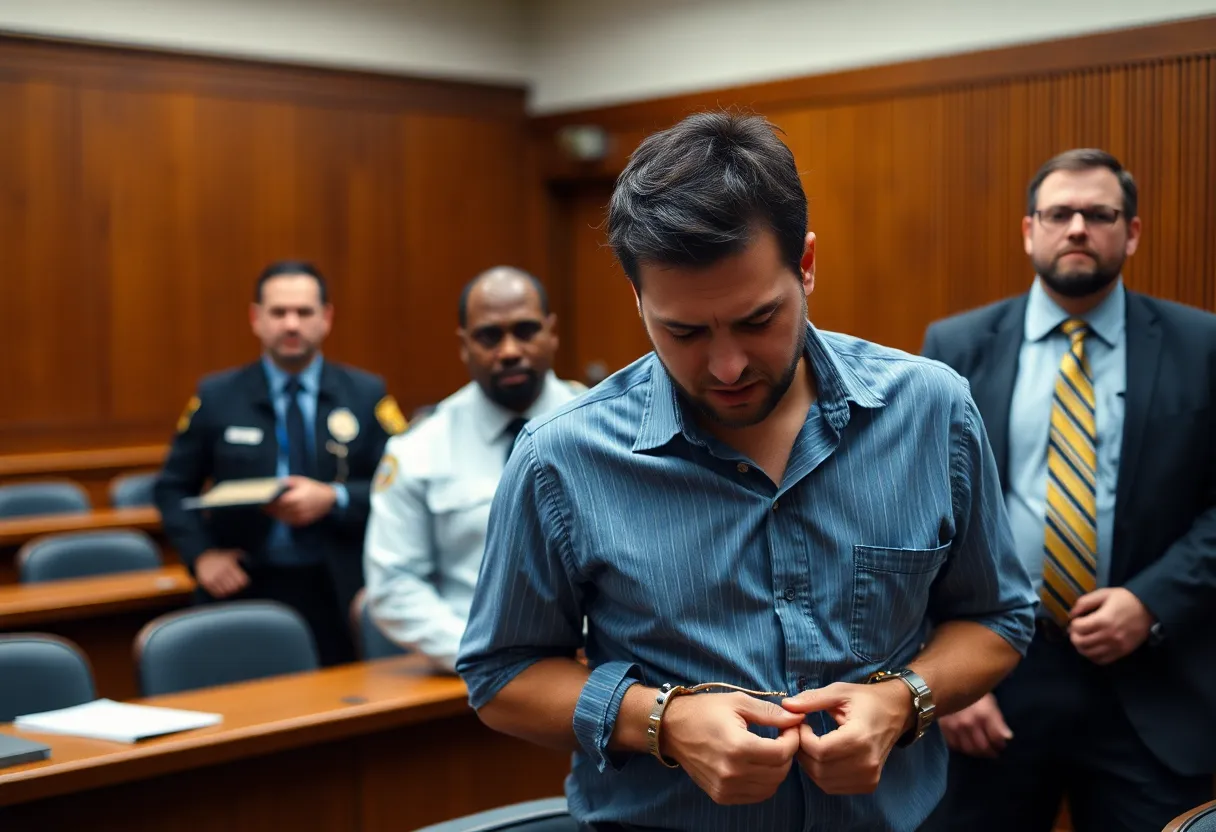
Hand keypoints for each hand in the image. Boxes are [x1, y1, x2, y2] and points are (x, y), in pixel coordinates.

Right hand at [195, 549, 248, 597]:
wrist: (201, 558)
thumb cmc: (220, 557)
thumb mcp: (230, 554)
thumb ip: (241, 556)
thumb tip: (251, 559)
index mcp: (229, 564)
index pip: (241, 579)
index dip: (244, 582)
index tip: (243, 582)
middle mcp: (221, 571)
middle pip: (234, 586)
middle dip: (237, 586)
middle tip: (237, 586)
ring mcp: (213, 577)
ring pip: (226, 590)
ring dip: (230, 590)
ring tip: (230, 588)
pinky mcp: (207, 583)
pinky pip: (217, 592)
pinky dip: (222, 593)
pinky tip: (223, 589)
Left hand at [265, 476, 336, 526]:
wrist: (329, 498)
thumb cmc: (313, 488)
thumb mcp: (300, 481)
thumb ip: (287, 482)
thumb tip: (275, 484)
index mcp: (295, 497)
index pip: (278, 503)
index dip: (270, 504)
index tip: (263, 504)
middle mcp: (297, 508)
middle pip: (280, 512)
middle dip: (271, 510)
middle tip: (264, 509)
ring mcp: (301, 516)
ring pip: (284, 518)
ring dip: (277, 516)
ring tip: (271, 512)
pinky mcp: (304, 521)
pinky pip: (291, 522)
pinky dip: (285, 519)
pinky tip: (281, 516)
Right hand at [660, 692, 802, 804]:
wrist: (671, 728)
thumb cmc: (705, 711)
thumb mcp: (738, 702)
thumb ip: (770, 713)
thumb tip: (797, 719)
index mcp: (737, 746)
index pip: (782, 753)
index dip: (793, 740)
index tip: (790, 728)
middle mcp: (732, 772)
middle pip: (779, 772)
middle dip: (787, 754)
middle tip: (782, 737)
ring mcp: (725, 787)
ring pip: (770, 787)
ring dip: (777, 769)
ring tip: (770, 751)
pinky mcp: (720, 795)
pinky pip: (755, 795)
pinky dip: (763, 783)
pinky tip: (758, 765)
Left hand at [782, 682, 911, 794]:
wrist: (896, 712)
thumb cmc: (866, 700)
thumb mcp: (839, 691)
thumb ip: (812, 699)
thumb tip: (786, 706)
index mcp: (860, 738)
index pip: (819, 751)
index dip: (802, 739)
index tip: (802, 724)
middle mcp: (867, 763)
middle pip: (819, 769)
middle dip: (803, 752)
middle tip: (803, 735)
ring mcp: (869, 777)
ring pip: (823, 781)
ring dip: (810, 765)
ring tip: (812, 744)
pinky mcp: (869, 784)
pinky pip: (834, 787)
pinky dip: (822, 775)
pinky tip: (823, 757)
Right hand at [938, 693, 1011, 757]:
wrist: (948, 683)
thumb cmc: (973, 692)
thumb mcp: (990, 702)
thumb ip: (998, 721)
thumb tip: (1008, 738)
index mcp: (984, 714)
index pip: (996, 738)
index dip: (1001, 744)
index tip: (1001, 745)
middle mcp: (970, 722)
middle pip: (983, 747)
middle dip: (990, 752)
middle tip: (993, 752)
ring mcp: (956, 726)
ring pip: (969, 749)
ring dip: (977, 753)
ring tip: (980, 751)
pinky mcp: (944, 727)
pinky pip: (954, 745)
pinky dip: (962, 748)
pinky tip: (966, 745)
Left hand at [1069, 587, 1154, 664]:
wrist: (1150, 609)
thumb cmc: (1125, 599)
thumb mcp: (1103, 594)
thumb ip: (1084, 602)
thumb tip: (1072, 614)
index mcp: (1102, 620)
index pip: (1077, 628)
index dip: (1073, 624)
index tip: (1077, 620)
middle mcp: (1108, 636)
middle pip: (1081, 643)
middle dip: (1074, 636)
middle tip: (1076, 631)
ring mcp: (1116, 646)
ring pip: (1089, 654)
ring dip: (1082, 647)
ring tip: (1083, 639)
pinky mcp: (1122, 652)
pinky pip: (1102, 660)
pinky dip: (1093, 656)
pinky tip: (1093, 648)